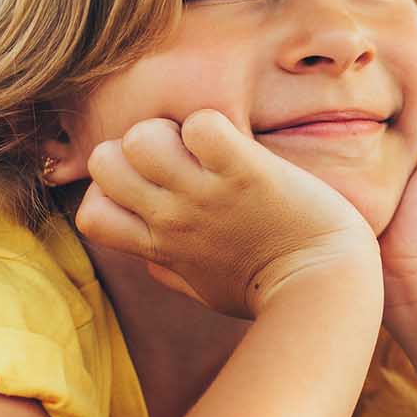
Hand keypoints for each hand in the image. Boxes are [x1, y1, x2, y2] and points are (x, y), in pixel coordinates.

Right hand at [73, 110, 379, 318]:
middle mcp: (173, 218)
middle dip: (135, 148)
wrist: (325, 288)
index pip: (91, 214)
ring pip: (141, 137)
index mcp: (161, 247)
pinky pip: (203, 125)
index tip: (151, 190)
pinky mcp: (245, 171)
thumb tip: (151, 257)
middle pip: (105, 162)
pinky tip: (238, 145)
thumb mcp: (206, 290)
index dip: (111, 191)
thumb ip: (170, 270)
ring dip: (171, 130)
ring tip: (207, 148)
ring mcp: (205, 194)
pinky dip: (216, 124)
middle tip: (180, 158)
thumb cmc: (270, 291)